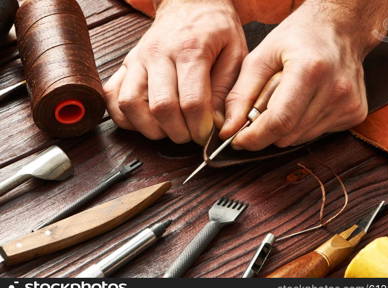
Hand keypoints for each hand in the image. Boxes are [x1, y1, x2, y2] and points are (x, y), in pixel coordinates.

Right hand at [105, 0, 246, 144]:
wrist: (189, 3)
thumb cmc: (215, 29)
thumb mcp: (235, 53)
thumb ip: (228, 90)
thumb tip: (218, 124)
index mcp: (191, 50)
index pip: (191, 101)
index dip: (200, 127)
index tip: (206, 135)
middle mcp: (158, 54)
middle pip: (160, 107)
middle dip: (178, 132)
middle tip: (190, 134)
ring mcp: (137, 59)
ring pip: (130, 104)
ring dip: (149, 128)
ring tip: (168, 129)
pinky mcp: (125, 65)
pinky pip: (112, 97)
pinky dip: (125, 117)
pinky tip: (145, 120)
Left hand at [220, 1, 372, 149]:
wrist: (341, 28)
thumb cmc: (298, 37)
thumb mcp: (260, 57)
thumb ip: (241, 95)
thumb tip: (228, 129)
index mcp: (310, 70)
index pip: (279, 121)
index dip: (254, 137)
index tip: (237, 140)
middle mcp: (335, 89)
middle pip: (288, 134)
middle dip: (264, 131)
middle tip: (260, 110)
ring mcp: (348, 104)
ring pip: (299, 138)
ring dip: (282, 128)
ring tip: (285, 99)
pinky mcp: (355, 113)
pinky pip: (314, 135)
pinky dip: (300, 126)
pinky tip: (303, 103)